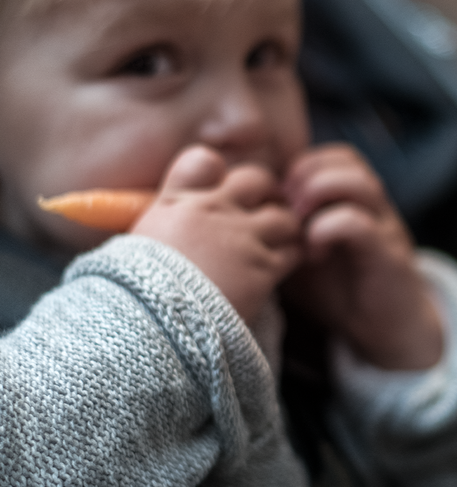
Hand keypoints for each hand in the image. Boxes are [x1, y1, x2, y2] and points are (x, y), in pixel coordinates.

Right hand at [131, 146, 301, 324]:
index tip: (226, 191)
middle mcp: (212, 212)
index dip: (221, 174)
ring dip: (287, 228)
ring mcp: (241, 239)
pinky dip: (294, 257)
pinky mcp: (263, 269)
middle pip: (256, 180)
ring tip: (281, 242)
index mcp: (176, 203)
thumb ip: (157, 224)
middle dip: (267, 193)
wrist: (156, 325)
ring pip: (284, 217)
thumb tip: (150, 220)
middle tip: (268, 211)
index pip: (204, 161)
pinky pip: (293, 252)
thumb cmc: (138, 292)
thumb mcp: (132, 246)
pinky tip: (284, 266)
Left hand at [282, 144, 442, 369]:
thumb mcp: (297, 257)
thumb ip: (277, 233)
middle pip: (343, 157)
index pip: (324, 156)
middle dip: (304, 178)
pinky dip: (328, 230)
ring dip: (318, 196)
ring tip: (298, 226)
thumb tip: (232, 218)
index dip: (292, 171)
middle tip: (283, 212)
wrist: (386, 332)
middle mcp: (372, 207)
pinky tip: (313, 254)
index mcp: (352, 201)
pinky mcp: (388, 254)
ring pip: (357, 180)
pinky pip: (358, 222)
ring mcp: (384, 227)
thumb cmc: (339, 294)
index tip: (271, 205)